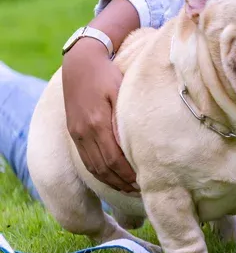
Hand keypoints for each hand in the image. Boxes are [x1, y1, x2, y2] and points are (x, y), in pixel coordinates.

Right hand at [62, 39, 138, 192]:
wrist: (81, 61)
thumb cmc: (108, 74)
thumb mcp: (121, 91)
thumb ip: (127, 116)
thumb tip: (141, 140)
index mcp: (97, 122)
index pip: (113, 159)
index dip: (128, 174)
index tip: (144, 182)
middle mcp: (84, 131)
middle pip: (103, 167)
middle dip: (122, 182)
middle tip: (141, 191)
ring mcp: (76, 132)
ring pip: (92, 166)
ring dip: (110, 181)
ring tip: (129, 188)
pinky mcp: (73, 130)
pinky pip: (85, 158)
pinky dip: (98, 171)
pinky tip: (111, 176)